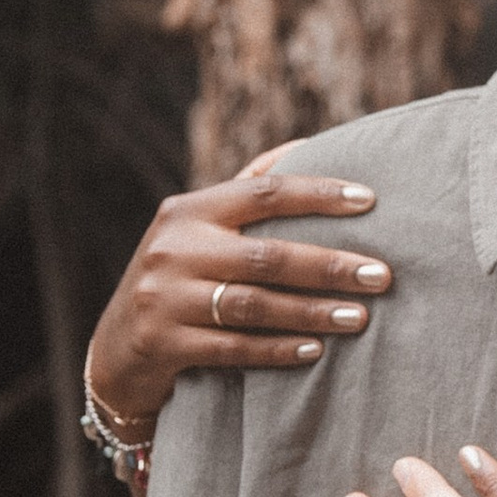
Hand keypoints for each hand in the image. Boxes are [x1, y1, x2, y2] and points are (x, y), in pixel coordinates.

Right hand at [86, 150, 392, 433]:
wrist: (116, 350)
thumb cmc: (179, 280)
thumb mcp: (198, 233)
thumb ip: (244, 197)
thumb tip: (306, 146)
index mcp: (188, 211)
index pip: (262, 192)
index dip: (318, 194)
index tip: (370, 200)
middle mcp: (173, 249)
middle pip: (265, 255)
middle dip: (329, 265)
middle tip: (381, 275)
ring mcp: (164, 298)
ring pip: (252, 304)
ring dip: (312, 311)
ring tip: (359, 316)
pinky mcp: (163, 343)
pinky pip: (233, 347)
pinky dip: (277, 349)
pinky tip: (315, 351)